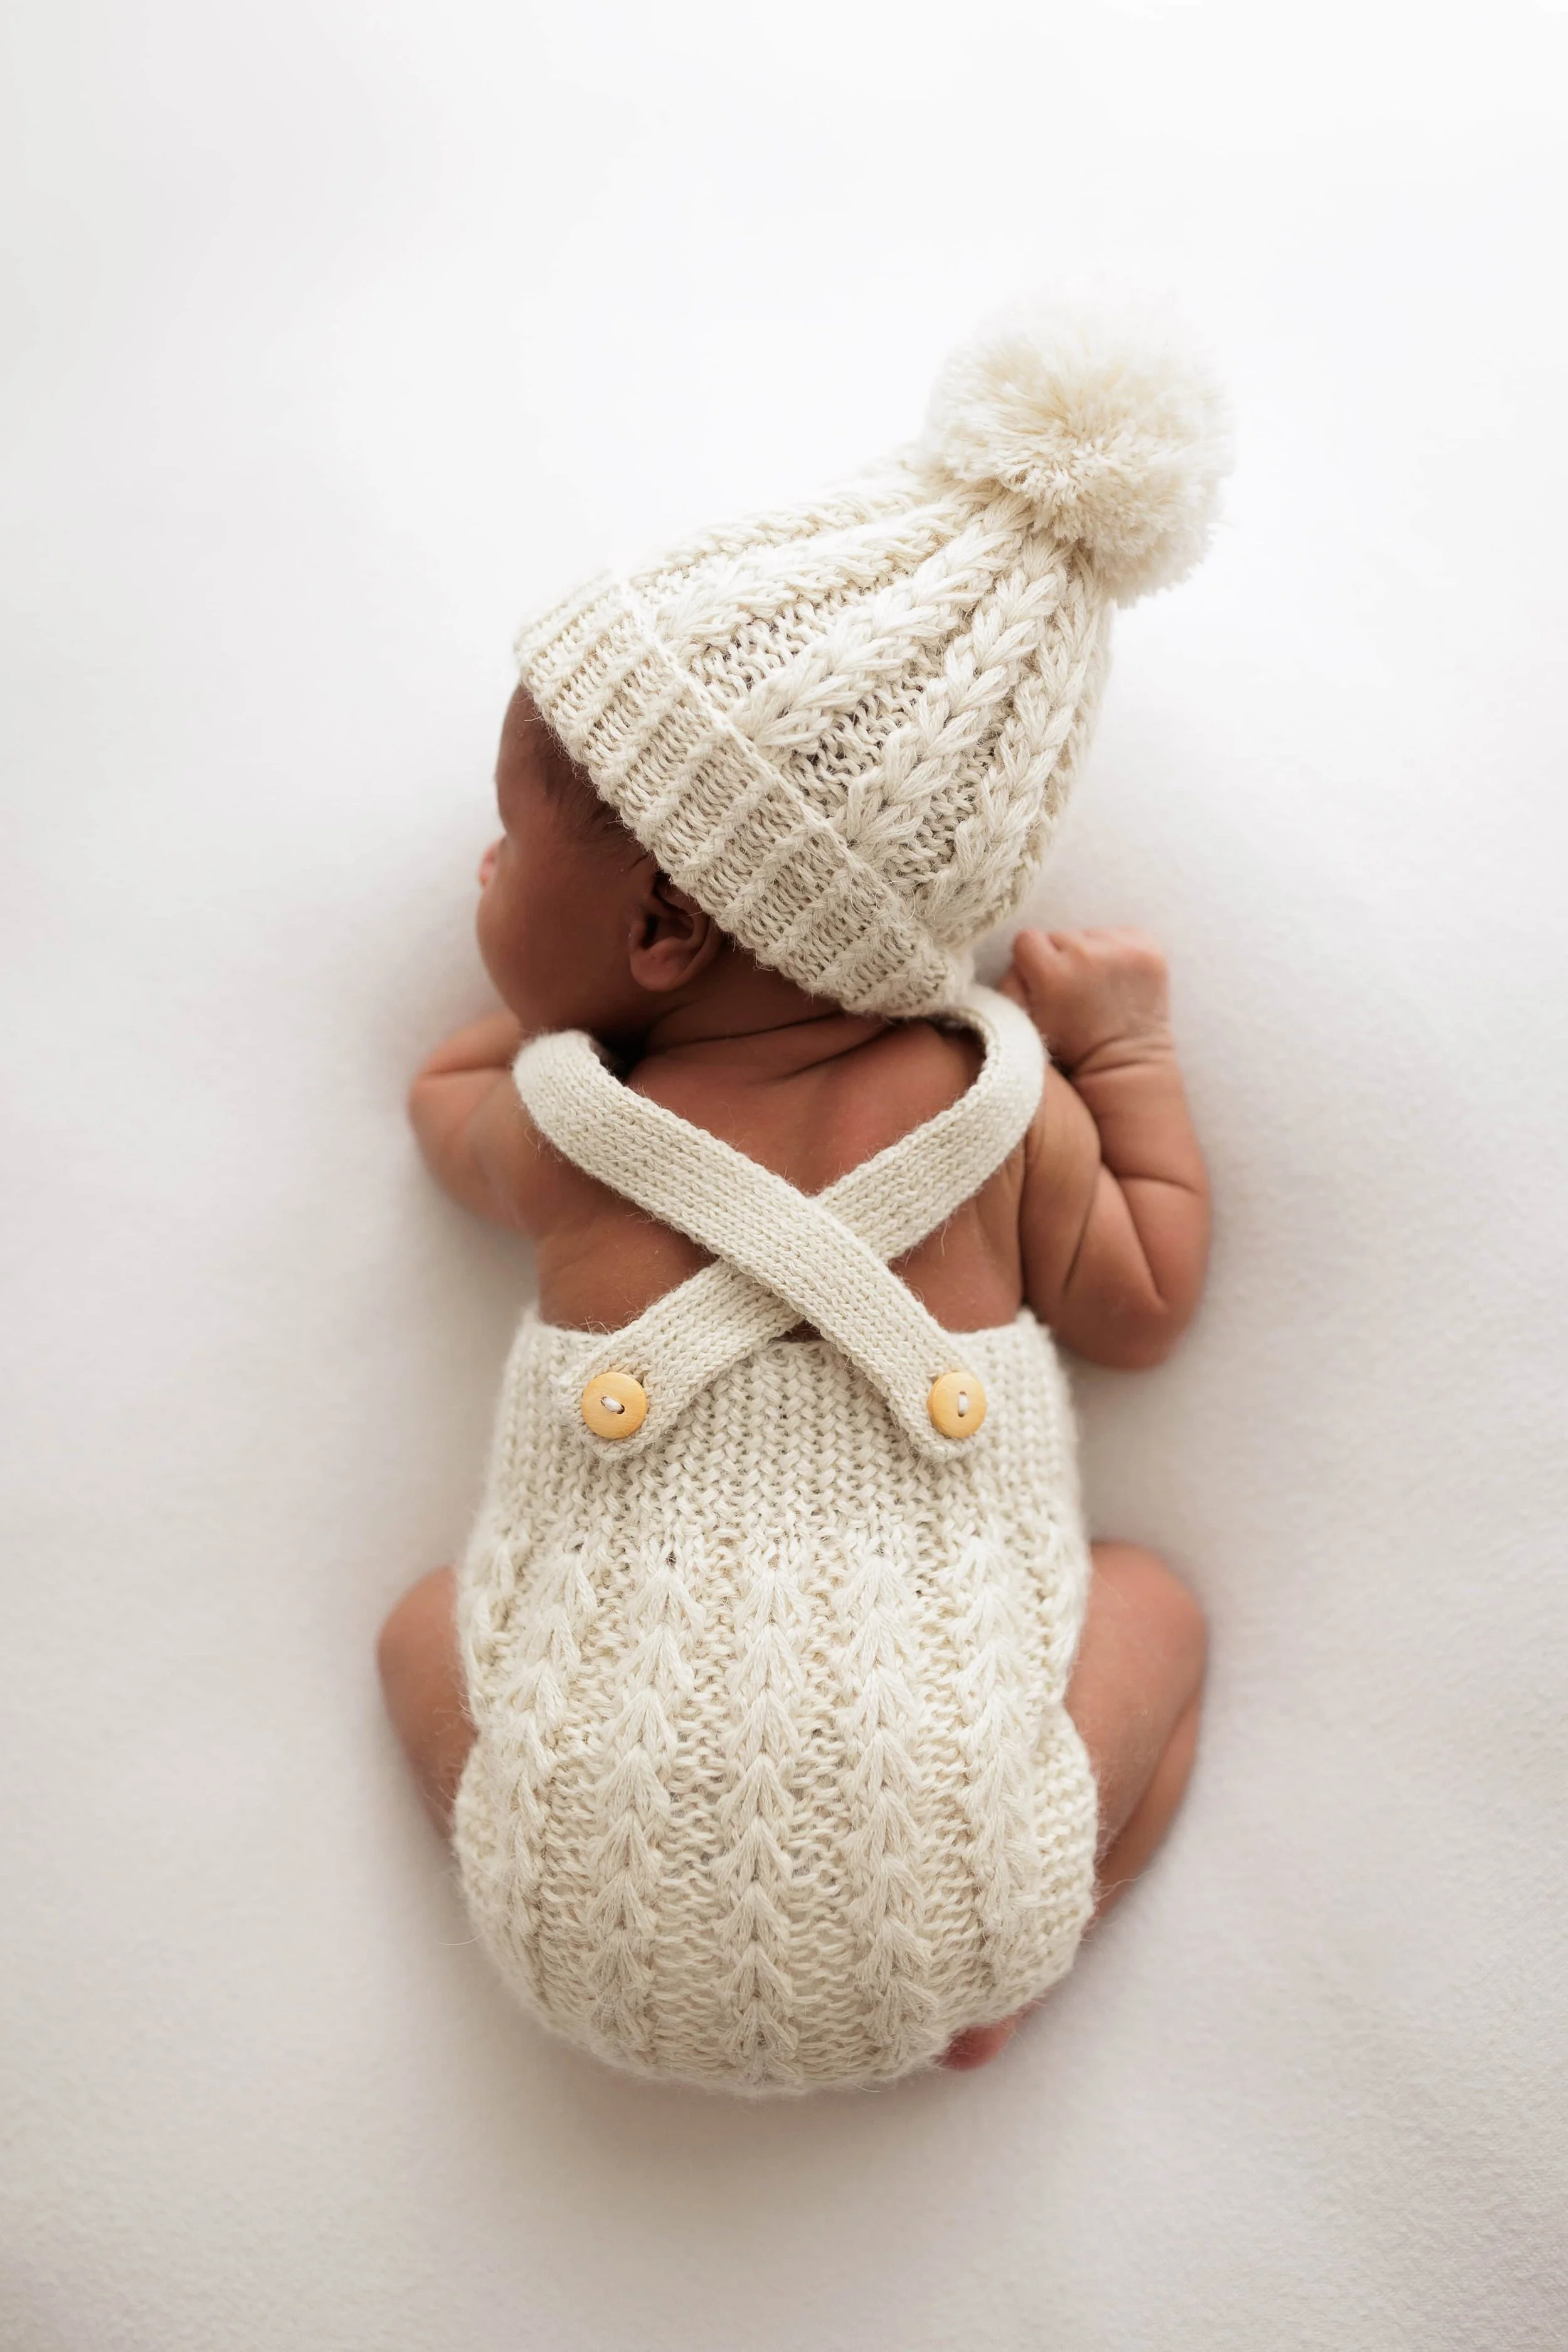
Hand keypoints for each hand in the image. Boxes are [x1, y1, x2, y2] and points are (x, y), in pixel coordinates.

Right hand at [1000, 927, 1172, 1073]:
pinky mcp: (1148, 948)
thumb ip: (1009, 985)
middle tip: (1073, 989)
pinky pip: (1120, 933)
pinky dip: (1116, 950)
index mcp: (1053, 974)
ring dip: (1089, 953)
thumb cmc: (1071, 1048)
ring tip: (1097, 984)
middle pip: (1060, 935)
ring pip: (1090, 934)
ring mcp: (1123, 950)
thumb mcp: (1025, 1024)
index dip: (1032, 961)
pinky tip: (1117, 977)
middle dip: (1061, 957)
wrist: (1127, 1062)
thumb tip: (1016, 959)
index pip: (1027, 939)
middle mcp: (1088, 956)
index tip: (1044, 982)